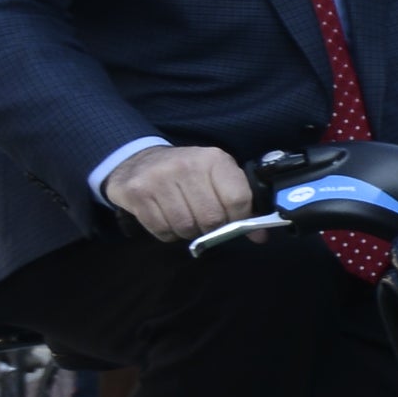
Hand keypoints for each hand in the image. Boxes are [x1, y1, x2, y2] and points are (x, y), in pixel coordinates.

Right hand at [107, 145, 252, 244]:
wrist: (138, 160)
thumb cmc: (186, 173)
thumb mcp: (216, 177)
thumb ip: (240, 202)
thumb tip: (260, 236)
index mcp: (213, 159)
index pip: (238, 199)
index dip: (239, 219)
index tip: (233, 222)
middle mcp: (187, 166)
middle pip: (212, 218)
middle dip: (211, 228)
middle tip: (204, 221)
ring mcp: (159, 179)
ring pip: (186, 227)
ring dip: (188, 232)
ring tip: (184, 217)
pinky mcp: (137, 193)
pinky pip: (162, 230)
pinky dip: (168, 233)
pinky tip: (166, 218)